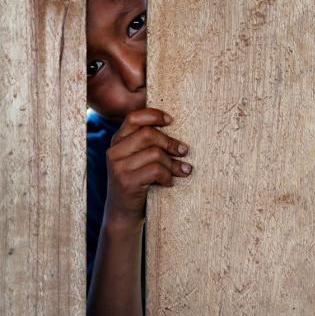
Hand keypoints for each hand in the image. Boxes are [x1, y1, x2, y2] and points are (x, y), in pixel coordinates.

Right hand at [104, 108, 191, 227]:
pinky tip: (169, 183)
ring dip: (173, 163)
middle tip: (184, 151)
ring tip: (183, 170)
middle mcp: (114, 152)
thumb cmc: (137, 184)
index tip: (170, 120)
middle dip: (171, 142)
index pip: (133, 118)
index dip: (154, 115)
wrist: (122, 216)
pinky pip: (156, 170)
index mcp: (117, 142)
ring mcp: (119, 167)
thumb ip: (147, 145)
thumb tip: (176, 130)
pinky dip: (168, 176)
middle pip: (148, 134)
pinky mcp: (126, 182)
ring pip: (155, 153)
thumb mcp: (138, 161)